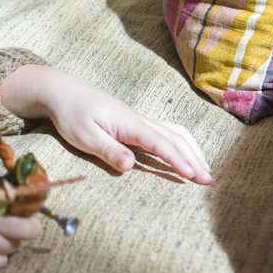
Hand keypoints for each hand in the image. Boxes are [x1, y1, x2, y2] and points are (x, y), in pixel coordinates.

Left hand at [0, 64, 210, 184]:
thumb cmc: (71, 114)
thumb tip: (130, 165)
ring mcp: (138, 119)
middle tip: (209, 181)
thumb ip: (108, 150)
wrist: (63, 91)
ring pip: (174, 132)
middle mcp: (139, 119)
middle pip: (175, 138)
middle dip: (194, 159)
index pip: (160, 143)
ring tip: (205, 170)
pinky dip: (182, 142)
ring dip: (192, 150)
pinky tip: (185, 153)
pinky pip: (166, 131)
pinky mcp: (134, 122)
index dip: (178, 160)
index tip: (193, 176)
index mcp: (129, 123)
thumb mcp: (83, 136)